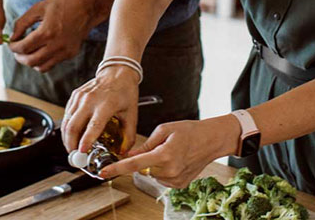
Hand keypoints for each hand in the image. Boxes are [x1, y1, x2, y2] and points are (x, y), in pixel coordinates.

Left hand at [8, 0, 98, 71]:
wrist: (87, 6)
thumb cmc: (62, 3)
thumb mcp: (38, 8)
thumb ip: (22, 23)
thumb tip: (13, 37)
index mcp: (47, 32)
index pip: (24, 48)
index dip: (13, 47)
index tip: (11, 43)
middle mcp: (57, 45)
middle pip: (31, 61)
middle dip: (19, 57)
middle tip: (17, 50)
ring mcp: (66, 51)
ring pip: (41, 67)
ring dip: (31, 61)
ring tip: (28, 51)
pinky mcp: (71, 54)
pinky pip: (52, 63)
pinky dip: (43, 60)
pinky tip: (41, 49)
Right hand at [62, 66, 139, 153]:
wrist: (117, 72)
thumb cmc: (125, 91)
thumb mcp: (132, 114)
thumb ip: (128, 135)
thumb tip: (123, 152)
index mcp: (106, 105)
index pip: (93, 126)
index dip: (85, 141)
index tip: (82, 152)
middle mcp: (90, 100)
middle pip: (73, 127)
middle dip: (71, 145)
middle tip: (75, 156)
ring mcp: (80, 97)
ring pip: (66, 122)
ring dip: (67, 138)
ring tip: (72, 148)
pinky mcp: (75, 95)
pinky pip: (67, 115)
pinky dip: (67, 127)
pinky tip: (72, 134)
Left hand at [97, 115, 240, 187]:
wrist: (211, 140)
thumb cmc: (190, 131)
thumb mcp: (165, 129)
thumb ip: (146, 144)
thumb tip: (130, 155)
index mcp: (164, 155)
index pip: (134, 164)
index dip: (117, 168)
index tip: (104, 172)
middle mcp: (170, 171)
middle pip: (143, 168)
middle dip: (146, 158)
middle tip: (162, 146)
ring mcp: (175, 180)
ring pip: (152, 173)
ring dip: (156, 164)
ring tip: (171, 152)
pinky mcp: (179, 185)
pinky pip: (162, 178)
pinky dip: (164, 170)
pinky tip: (175, 160)